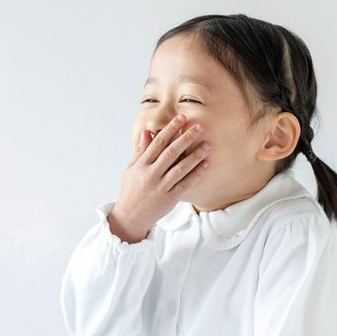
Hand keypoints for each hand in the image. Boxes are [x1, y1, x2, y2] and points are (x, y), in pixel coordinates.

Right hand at [109, 114, 211, 242]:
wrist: (130, 217)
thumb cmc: (131, 190)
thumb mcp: (131, 169)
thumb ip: (141, 150)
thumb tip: (148, 131)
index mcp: (141, 165)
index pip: (158, 143)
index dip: (170, 129)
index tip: (181, 118)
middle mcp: (151, 174)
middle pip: (171, 153)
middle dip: (186, 138)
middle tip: (199, 127)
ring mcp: (161, 187)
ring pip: (180, 168)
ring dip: (195, 155)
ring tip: (207, 145)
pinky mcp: (170, 199)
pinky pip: (185, 184)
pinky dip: (196, 174)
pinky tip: (206, 164)